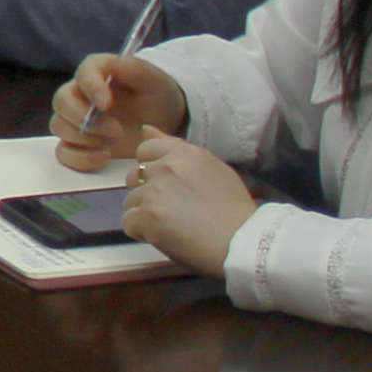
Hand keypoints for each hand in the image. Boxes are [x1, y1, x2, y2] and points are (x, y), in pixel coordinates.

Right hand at [46, 51, 190, 164]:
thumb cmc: (157, 96)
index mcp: (97, 71)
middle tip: (116, 130)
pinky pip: (64, 152)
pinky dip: (80, 157)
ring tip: (114, 141)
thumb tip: (114, 64)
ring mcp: (76, 119)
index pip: (83, 73)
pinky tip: (104, 156)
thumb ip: (134, 67)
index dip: (91, 87)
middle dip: (85, 118)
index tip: (107, 104)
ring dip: (83, 137)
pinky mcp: (78, 143)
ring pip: (59, 125)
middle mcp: (80, 93)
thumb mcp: (154, 79)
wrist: (164, 123)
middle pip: (62, 101)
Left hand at [112, 130, 258, 273]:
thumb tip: (144, 129)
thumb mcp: (212, 169)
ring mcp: (155, 191)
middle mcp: (167, 167)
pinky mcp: (147, 216)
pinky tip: (164, 237)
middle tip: (171, 209)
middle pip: (134, 175)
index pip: (146, 149)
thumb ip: (176, 149)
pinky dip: (141, 232)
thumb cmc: (233, 211)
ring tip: (172, 225)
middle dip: (145, 192)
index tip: (166, 185)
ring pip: (130, 200)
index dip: (151, 168)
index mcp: (185, 153)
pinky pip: (128, 222)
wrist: (242, 242)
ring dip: (144, 214)